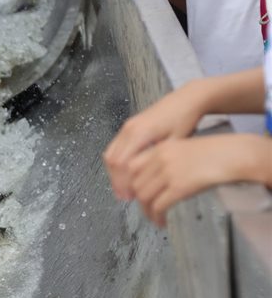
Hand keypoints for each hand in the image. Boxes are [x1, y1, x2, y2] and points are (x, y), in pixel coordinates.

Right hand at [103, 80, 208, 200]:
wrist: (187, 99)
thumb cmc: (184, 119)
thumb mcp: (174, 143)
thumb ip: (157, 160)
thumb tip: (145, 182)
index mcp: (140, 133)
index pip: (122, 163)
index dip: (123, 182)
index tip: (130, 197)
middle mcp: (129, 129)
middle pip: (113, 160)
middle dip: (117, 181)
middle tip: (125, 197)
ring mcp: (127, 127)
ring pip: (111, 154)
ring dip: (115, 173)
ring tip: (124, 189)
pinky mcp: (129, 127)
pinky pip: (115, 148)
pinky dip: (117, 164)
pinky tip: (126, 174)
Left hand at [127, 135, 271, 226]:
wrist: (233, 155)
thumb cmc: (215, 153)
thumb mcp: (184, 149)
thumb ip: (166, 160)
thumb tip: (155, 179)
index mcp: (160, 148)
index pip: (132, 167)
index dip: (129, 183)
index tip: (132, 194)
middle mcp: (160, 159)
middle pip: (136, 184)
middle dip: (139, 201)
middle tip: (146, 209)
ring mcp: (168, 173)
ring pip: (144, 197)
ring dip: (147, 212)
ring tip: (154, 218)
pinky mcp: (179, 187)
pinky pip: (159, 206)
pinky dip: (157, 217)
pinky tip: (161, 222)